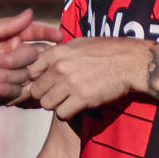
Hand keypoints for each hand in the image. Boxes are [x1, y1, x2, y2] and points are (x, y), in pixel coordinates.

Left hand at [0, 10, 61, 136]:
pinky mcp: (6, 94)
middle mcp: (9, 55)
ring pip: (28, 75)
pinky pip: (21, 92)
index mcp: (3, 37)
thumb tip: (30, 13)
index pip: (32, 32)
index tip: (60, 37)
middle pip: (33, 55)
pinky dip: (8, 89)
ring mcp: (8, 74)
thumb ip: (3, 26)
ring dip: (8, 76)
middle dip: (16, 60)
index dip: (47, 33)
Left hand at [23, 36, 149, 119]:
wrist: (130, 61)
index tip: (42, 83)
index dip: (34, 79)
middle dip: (44, 94)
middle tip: (57, 94)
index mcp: (57, 53)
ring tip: (67, 99)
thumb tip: (42, 60)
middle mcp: (60, 68)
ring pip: (46, 104)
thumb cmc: (106, 50)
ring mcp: (70, 83)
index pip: (29, 71)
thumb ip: (58, 53)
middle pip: (36, 91)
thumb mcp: (78, 43)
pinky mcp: (82, 98)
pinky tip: (76, 105)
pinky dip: (67, 113)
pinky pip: (62, 114)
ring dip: (55, 104)